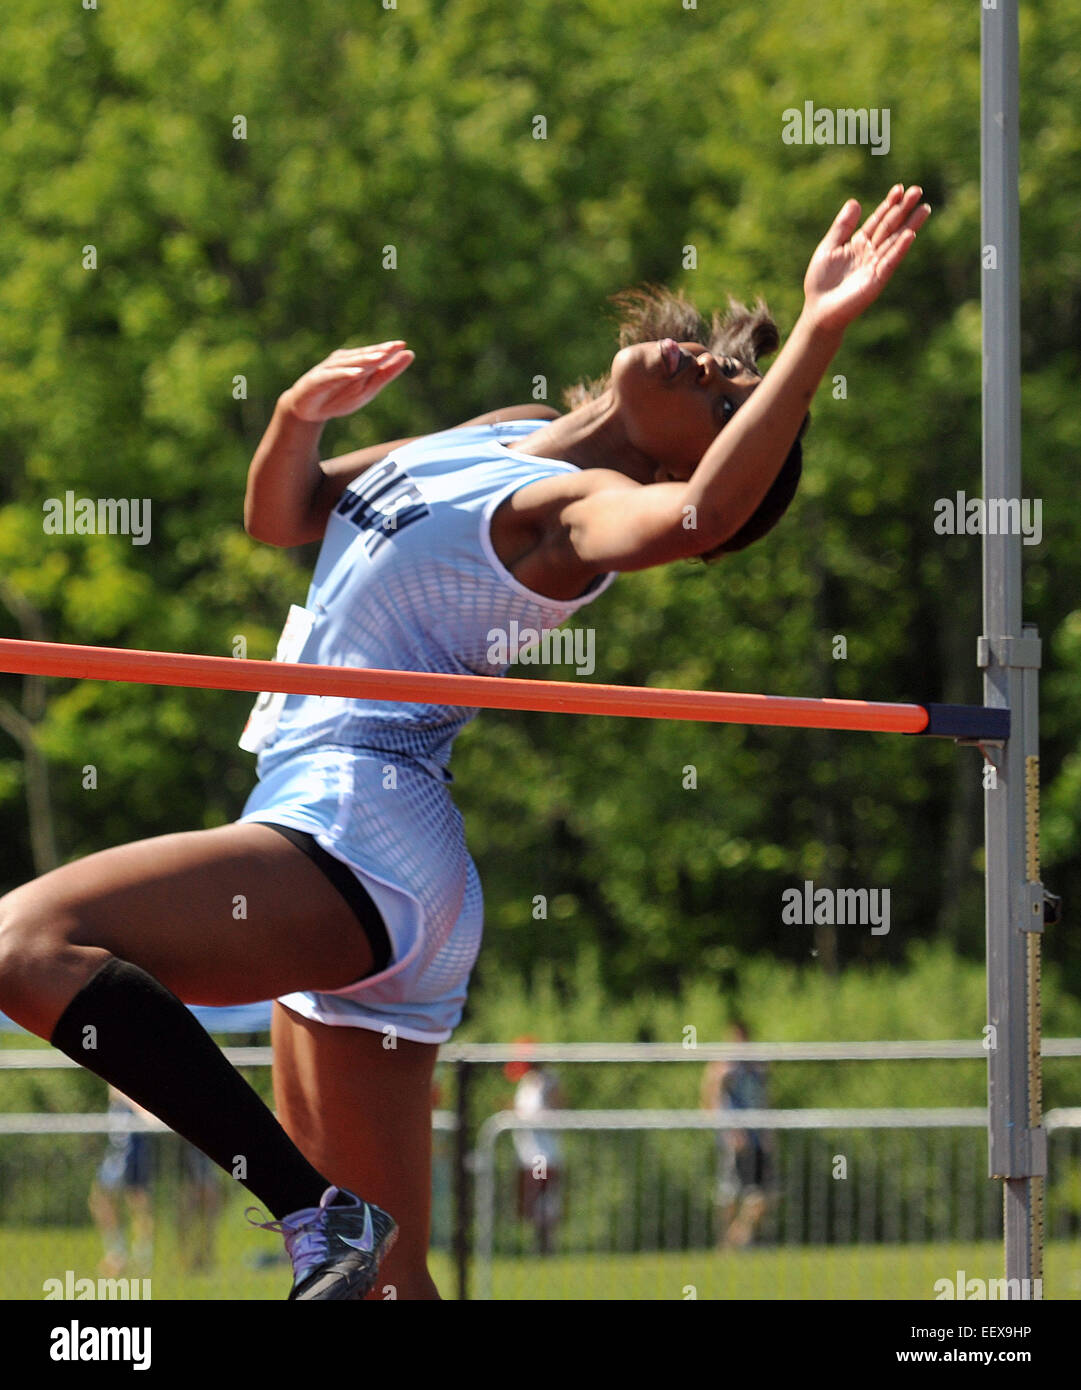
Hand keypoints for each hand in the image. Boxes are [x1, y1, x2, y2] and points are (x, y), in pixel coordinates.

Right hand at [280, 340, 414, 422]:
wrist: (308, 410)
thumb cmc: (338, 398)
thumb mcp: (368, 389)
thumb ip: (387, 373)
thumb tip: (410, 353)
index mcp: (355, 362)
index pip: (373, 355)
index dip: (387, 350)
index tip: (402, 345)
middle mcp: (342, 361)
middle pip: (362, 356)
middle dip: (377, 351)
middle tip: (393, 347)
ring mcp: (329, 369)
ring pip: (349, 363)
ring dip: (364, 360)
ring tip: (379, 357)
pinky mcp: (317, 380)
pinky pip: (333, 376)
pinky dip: (345, 374)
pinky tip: (356, 373)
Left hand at [802, 186, 930, 334]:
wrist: (818, 310)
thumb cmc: (821, 282)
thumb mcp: (828, 248)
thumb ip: (842, 227)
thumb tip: (855, 202)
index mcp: (859, 244)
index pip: (877, 220)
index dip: (888, 204)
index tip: (899, 188)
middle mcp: (870, 253)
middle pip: (890, 227)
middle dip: (903, 209)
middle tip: (917, 190)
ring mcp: (875, 266)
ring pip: (895, 242)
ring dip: (909, 225)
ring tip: (923, 209)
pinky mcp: (876, 281)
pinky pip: (889, 262)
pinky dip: (899, 249)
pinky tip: (909, 235)